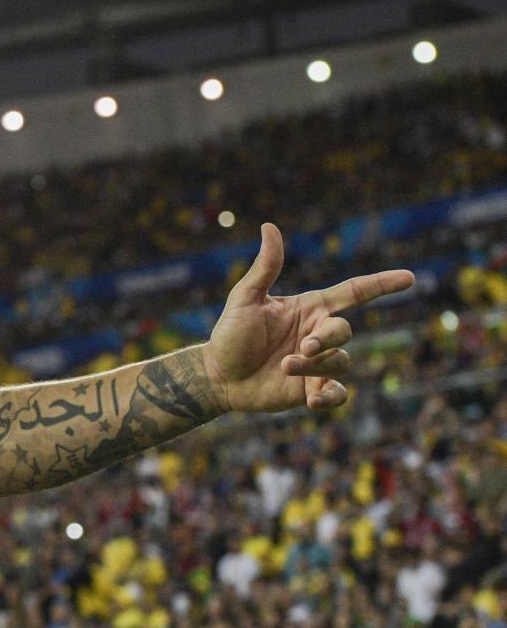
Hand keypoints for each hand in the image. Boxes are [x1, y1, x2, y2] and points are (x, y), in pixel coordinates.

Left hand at [203, 223, 414, 412]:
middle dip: (328, 338)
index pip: (354, 292)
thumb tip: (269, 227)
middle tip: (302, 347)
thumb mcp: (245, 298)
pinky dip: (331, 399)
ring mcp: (317, 364)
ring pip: (340, 362)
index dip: (382, 284)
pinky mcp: (311, 390)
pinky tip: (313, 400)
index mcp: (311, 308)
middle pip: (345, 331)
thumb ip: (265, 267)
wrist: (217, 375)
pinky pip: (337, 395)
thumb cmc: (231, 334)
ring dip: (315, 366)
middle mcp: (318, 334)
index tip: (408, 277)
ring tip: (285, 366)